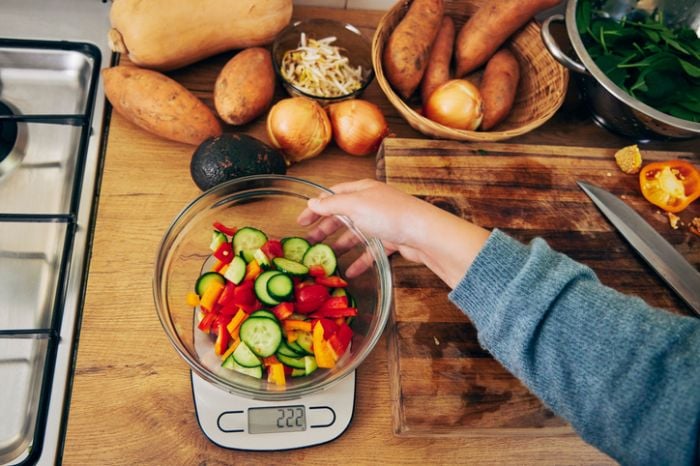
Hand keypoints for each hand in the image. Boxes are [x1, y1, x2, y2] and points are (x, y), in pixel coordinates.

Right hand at [298, 179, 490, 287]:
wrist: (424, 233)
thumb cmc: (389, 214)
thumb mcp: (354, 205)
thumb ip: (331, 204)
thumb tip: (312, 202)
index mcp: (362, 190)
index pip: (333, 196)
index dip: (316, 208)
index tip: (301, 221)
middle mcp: (372, 203)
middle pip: (343, 215)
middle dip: (325, 228)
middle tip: (309, 242)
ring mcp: (383, 222)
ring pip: (357, 234)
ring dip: (341, 245)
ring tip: (326, 258)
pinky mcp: (393, 240)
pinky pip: (372, 251)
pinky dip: (361, 260)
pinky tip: (350, 272)